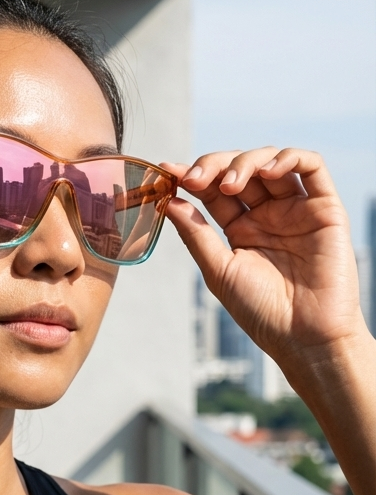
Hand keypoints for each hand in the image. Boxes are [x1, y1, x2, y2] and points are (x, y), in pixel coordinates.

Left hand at [161, 148, 367, 367]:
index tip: (169, 171)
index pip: (213, 191)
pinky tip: (267, 170)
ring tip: (230, 184)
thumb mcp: (219, 271)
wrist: (305, 337)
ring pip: (270, 161)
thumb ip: (196, 235)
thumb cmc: (262, 312)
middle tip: (195, 179)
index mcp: (240, 230)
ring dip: (246, 162)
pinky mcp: (325, 208)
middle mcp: (268, 215)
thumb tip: (169, 201)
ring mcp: (296, 209)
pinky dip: (288, 157)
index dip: (192, 176)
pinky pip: (312, 167)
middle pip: (239, 170)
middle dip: (214, 166)